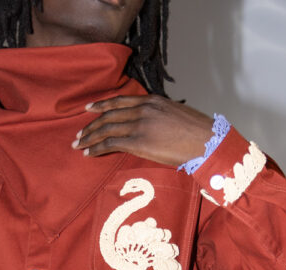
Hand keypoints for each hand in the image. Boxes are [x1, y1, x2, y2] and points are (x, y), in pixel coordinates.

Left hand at [72, 95, 214, 166]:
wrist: (207, 142)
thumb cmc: (197, 134)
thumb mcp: (175, 116)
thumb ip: (158, 117)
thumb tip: (149, 127)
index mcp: (151, 101)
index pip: (119, 101)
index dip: (101, 105)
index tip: (89, 109)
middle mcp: (143, 109)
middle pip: (109, 115)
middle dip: (90, 126)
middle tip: (78, 134)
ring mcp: (140, 125)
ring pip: (106, 128)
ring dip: (89, 137)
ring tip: (78, 144)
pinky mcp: (139, 142)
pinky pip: (110, 143)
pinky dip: (96, 148)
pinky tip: (88, 153)